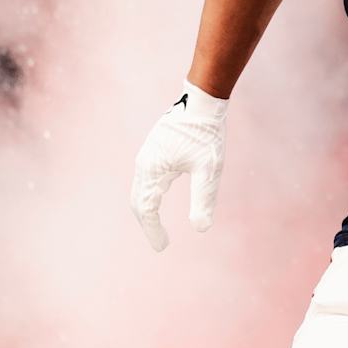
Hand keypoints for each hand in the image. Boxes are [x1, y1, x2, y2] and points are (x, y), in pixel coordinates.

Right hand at [130, 84, 227, 250]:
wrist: (202, 100)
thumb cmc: (206, 134)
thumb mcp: (209, 169)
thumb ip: (203, 199)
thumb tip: (201, 229)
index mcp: (153, 169)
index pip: (146, 208)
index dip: (153, 230)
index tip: (163, 247)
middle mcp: (145, 163)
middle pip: (138, 201)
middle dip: (147, 223)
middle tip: (161, 242)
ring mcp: (147, 155)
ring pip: (140, 189)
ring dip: (146, 209)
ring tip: (158, 227)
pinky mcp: (154, 150)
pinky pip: (145, 179)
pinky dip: (148, 196)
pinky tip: (160, 199)